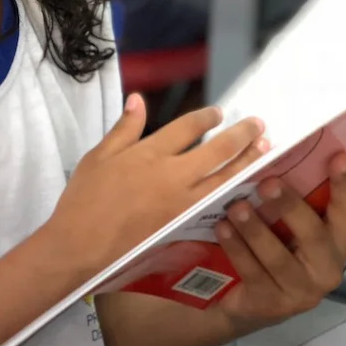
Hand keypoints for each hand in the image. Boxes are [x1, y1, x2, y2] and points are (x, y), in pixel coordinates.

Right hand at [45, 95, 268, 277]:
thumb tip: (138, 100)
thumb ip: (124, 128)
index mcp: (149, 153)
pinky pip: (218, 205)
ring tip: (264, 150)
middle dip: (241, 136)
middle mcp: (172, 175)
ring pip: (224, 179)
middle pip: (217, 151)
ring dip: (247, 163)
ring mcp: (182, 203)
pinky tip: (247, 189)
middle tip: (259, 125)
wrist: (81, 245)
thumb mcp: (99, 155)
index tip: (219, 113)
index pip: (187, 128)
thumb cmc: (84, 199)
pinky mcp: (184, 226)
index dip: (206, 118)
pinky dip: (235, 194)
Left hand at [214, 153, 345, 328]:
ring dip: (255, 229)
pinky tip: (222, 228)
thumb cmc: (281, 253)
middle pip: (313, 236)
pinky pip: (252, 272)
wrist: (250, 304)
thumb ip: (329, 202)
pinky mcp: (270, 304)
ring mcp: (300, 292)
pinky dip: (236, 248)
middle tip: (266, 182)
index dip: (344, 186)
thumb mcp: (302, 228)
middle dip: (290, 207)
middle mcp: (326, 270)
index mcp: (339, 244)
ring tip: (235, 206)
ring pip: (277, 257)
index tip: (338, 156)